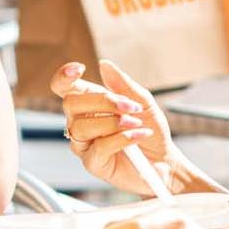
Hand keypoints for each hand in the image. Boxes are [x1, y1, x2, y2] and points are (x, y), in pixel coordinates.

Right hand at [51, 58, 190, 195]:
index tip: (79, 69)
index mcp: (89, 104)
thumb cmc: (151, 130)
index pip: (63, 88)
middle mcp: (80, 123)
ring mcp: (84, 145)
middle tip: (130, 106)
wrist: (165, 161)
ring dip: (113, 122)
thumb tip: (104, 64)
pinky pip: (99, 147)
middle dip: (102, 101)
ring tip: (136, 123)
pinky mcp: (93, 164)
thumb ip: (123, 84)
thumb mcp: (143, 102)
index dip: (63, 77)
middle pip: (71, 104)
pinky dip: (123, 138)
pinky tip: (139, 135)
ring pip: (81, 127)